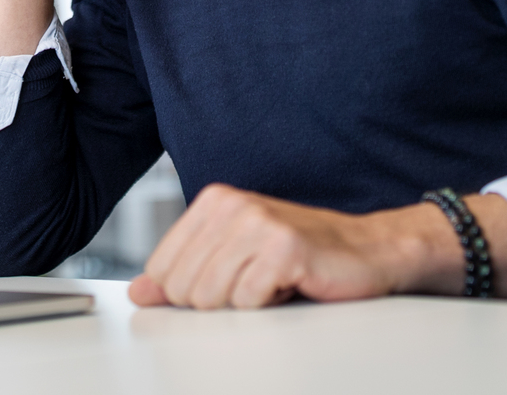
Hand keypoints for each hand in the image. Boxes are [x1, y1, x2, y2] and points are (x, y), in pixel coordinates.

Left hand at [128, 184, 506, 309]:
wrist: (367, 251)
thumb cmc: (299, 256)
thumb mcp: (233, 260)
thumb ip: (183, 274)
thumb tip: (139, 293)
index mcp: (213, 202)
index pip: (161, 269)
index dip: (188, 293)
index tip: (223, 284)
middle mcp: (230, 205)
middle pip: (183, 288)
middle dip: (217, 301)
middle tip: (254, 283)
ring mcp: (257, 223)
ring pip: (211, 297)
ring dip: (245, 303)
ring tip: (271, 283)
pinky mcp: (283, 247)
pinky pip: (248, 300)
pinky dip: (270, 304)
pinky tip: (290, 284)